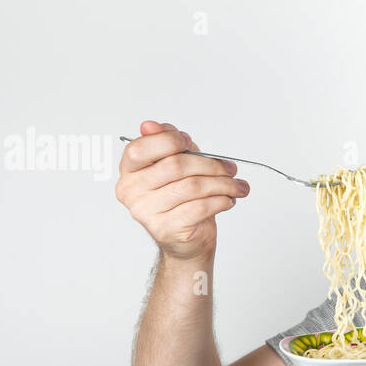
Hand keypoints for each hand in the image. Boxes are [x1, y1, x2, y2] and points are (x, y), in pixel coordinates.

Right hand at [114, 120, 249, 260]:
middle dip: (210, 164)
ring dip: (222, 184)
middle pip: (175, 166)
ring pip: (192, 186)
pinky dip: (220, 201)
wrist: (185, 240)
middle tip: (229, 168)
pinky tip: (228, 200)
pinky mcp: (166, 229)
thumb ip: (167, 143)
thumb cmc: (181, 199)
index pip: (141, 148)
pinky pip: (200, 207)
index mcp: (130, 171)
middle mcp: (132, 191)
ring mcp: (146, 212)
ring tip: (235, 186)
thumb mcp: (175, 164)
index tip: (189, 142)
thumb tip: (151, 125)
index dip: (168, 140)